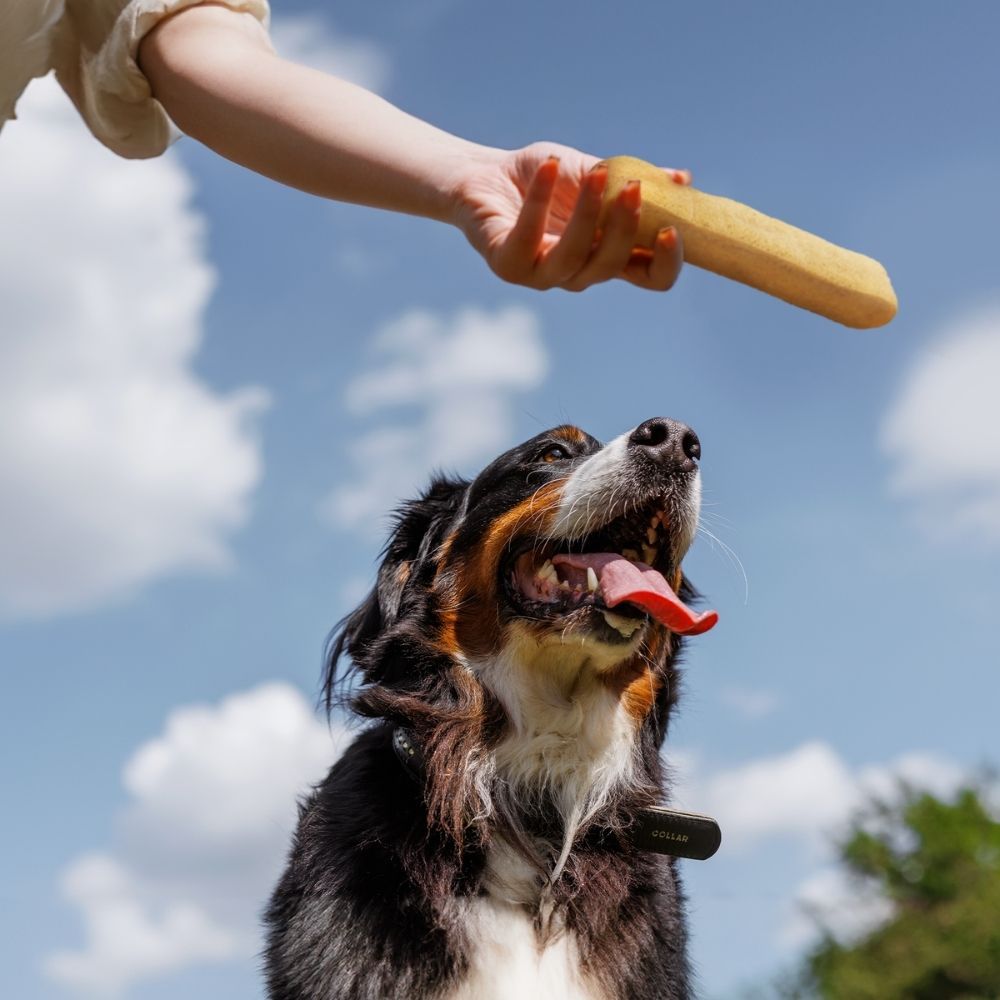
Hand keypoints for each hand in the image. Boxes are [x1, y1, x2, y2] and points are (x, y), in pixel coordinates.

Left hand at [451, 142, 689, 291]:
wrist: (483, 174)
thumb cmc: (543, 177)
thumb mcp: (594, 173)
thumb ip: (633, 180)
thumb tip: (683, 180)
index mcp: (606, 256)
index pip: (650, 278)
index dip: (667, 263)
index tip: (673, 229)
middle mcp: (578, 273)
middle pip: (613, 265)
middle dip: (627, 227)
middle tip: (633, 187)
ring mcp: (542, 274)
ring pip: (575, 256)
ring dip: (589, 213)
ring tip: (595, 173)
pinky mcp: (507, 264)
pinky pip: (528, 237)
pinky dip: (540, 199)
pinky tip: (549, 166)